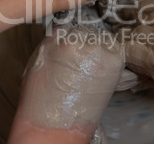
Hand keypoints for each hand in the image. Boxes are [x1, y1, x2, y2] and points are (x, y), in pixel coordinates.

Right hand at [9, 26, 123, 142]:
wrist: (54, 125)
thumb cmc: (41, 99)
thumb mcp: (38, 62)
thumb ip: (52, 44)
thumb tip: (65, 37)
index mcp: (56, 37)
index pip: (70, 28)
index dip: (73, 41)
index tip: (74, 52)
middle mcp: (76, 39)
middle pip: (88, 33)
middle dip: (87, 46)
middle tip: (83, 65)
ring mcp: (96, 49)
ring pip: (103, 41)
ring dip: (101, 52)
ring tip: (91, 72)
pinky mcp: (112, 61)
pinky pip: (115, 51)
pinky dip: (112, 60)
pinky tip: (101, 74)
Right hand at [122, 0, 153, 101]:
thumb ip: (151, 80)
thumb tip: (132, 74)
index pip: (126, 51)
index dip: (127, 57)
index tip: (131, 58)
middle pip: (132, 32)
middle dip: (132, 41)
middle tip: (141, 47)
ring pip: (141, 11)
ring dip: (139, 21)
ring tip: (146, 29)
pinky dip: (150, 7)